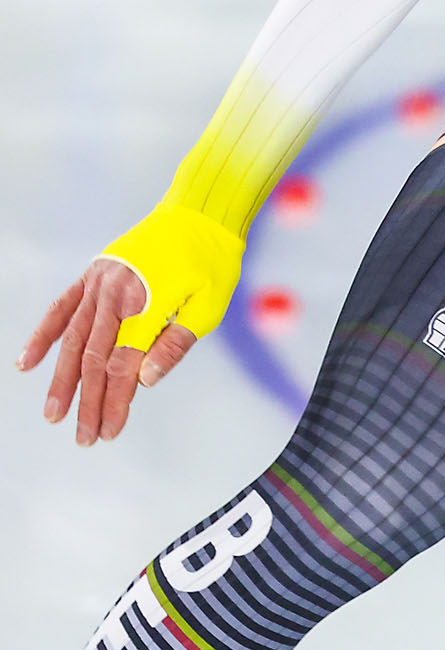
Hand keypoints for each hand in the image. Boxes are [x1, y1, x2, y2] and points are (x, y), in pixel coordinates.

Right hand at [17, 258, 196, 445]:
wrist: (200, 212)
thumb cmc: (212, 260)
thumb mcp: (209, 305)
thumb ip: (175, 344)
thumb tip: (144, 380)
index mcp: (147, 305)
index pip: (124, 365)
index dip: (115, 401)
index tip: (109, 430)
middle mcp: (116, 295)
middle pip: (95, 358)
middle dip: (88, 401)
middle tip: (84, 436)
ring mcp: (100, 283)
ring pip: (73, 338)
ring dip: (62, 378)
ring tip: (53, 412)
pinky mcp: (94, 275)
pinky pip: (62, 308)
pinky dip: (44, 335)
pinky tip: (28, 362)